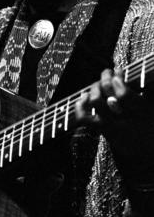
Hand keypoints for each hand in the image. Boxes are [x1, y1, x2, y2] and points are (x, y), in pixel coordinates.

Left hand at [75, 68, 153, 182]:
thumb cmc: (149, 125)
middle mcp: (127, 122)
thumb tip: (137, 72)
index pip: (124, 97)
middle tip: (107, 72)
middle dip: (105, 80)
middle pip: (108, 96)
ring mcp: (113, 128)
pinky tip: (84, 97)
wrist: (145, 157)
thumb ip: (149, 89)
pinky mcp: (103, 132)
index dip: (117, 82)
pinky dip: (81, 106)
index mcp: (144, 113)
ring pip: (97, 103)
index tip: (117, 70)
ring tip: (99, 82)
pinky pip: (85, 119)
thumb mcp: (153, 107)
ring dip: (95, 88)